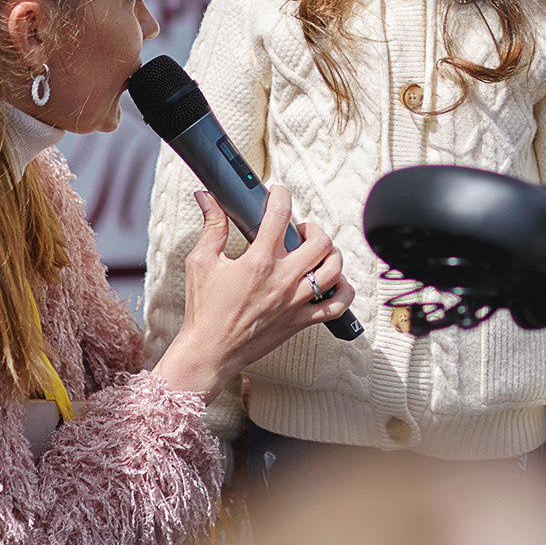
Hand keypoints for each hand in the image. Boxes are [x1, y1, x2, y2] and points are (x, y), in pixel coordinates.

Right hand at [152, 185, 354, 399]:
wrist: (209, 351)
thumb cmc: (204, 310)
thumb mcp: (201, 262)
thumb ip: (212, 227)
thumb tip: (208, 199)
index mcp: (258, 261)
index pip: (280, 216)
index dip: (281, 196)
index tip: (278, 193)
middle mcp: (282, 280)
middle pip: (319, 241)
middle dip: (313, 228)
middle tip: (300, 230)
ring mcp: (295, 302)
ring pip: (333, 269)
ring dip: (331, 254)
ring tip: (318, 252)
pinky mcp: (301, 321)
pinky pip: (337, 305)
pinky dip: (344, 290)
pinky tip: (334, 282)